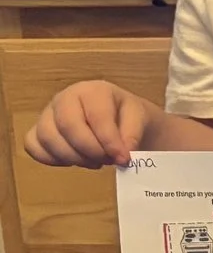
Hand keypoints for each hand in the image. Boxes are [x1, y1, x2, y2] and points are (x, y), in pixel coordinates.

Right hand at [25, 82, 154, 167]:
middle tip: (107, 160)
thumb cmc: (126, 116)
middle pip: (67, 126)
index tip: (123, 159)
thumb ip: (133, 135)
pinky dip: (53, 160)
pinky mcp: (37, 130)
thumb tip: (123, 155)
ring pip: (47, 138)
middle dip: (89, 150)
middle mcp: (64, 98)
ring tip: (96, 161)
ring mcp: (47, 114)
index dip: (109, 141)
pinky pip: (33, 147)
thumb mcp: (139, 119)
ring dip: (73, 157)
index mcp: (92, 90)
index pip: (96, 116)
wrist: (118, 119)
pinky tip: (75, 161)